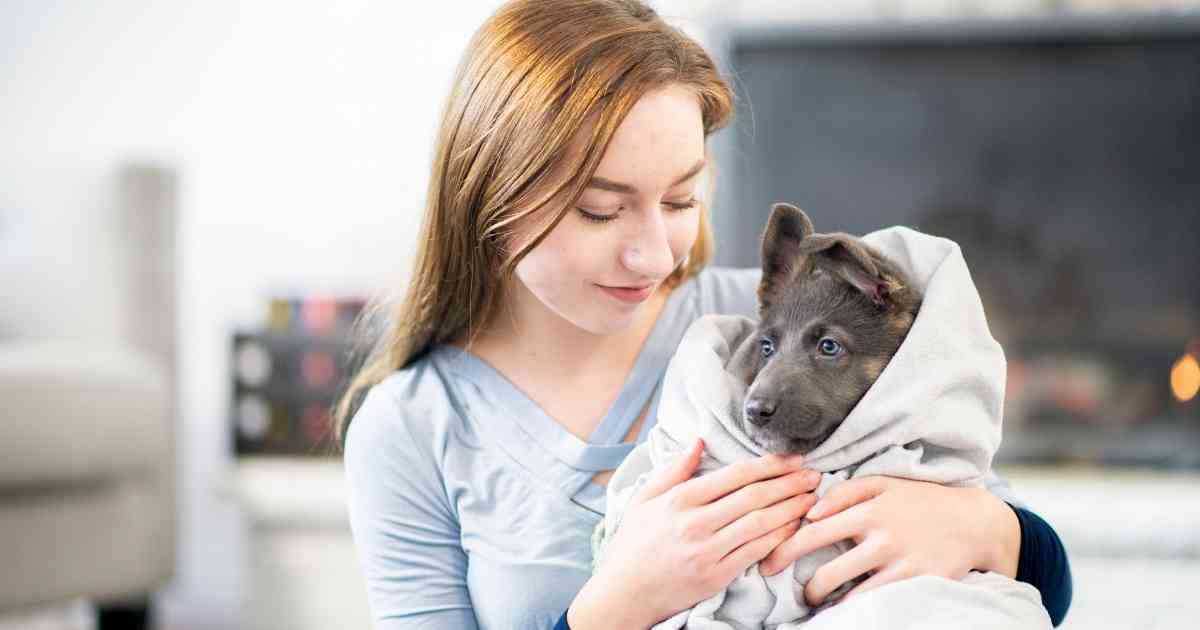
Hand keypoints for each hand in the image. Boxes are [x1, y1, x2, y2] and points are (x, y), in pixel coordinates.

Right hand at [574, 439, 820, 627]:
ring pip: (761, 523)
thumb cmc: (632, 546)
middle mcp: (696, 523)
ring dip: (791, 508)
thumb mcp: (644, 500)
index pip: (736, 475)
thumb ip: (674, 470)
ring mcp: (708, 551)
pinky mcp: (717, 576)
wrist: (623, 594)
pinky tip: (794, 526)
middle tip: (814, 473)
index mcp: (680, 499)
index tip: (792, 457)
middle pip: (755, 496)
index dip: (770, 464)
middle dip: (790, 482)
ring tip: (812, 497)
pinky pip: (756, 551)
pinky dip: (779, 537)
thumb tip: (698, 441)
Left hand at [758, 475, 1015, 607]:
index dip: (783, 550)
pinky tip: (846, 609)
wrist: (972, 521)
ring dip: (828, 602)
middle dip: (805, 587)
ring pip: (850, 593)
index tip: (767, 563)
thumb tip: (810, 510)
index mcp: (867, 509)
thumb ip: (845, 493)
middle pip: (827, 571)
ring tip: (820, 602)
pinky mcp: (917, 582)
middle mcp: (881, 537)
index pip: (811, 532)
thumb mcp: (883, 484)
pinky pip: (876, 602)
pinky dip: (856, 608)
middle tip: (797, 592)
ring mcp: (900, 563)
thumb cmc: (920, 501)